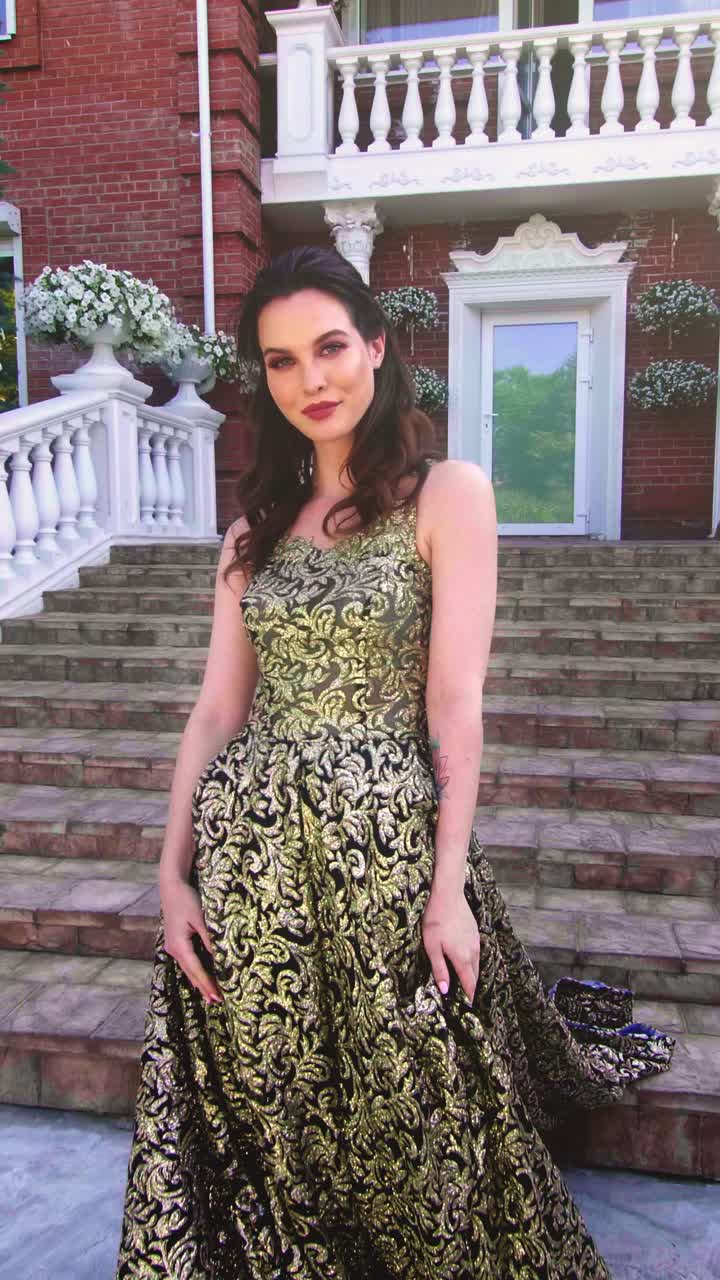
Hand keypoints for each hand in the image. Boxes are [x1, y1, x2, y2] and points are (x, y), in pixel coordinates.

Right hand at [159, 877, 222, 1004]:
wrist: (171, 885)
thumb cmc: (187, 899)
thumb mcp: (201, 918)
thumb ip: (210, 939)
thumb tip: (220, 957)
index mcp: (179, 945)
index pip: (196, 970)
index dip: (207, 984)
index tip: (218, 997)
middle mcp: (173, 949)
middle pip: (191, 973)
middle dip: (204, 987)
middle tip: (217, 1002)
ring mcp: (173, 946)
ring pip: (188, 968)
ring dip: (199, 981)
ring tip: (210, 995)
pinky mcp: (175, 941)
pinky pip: (186, 961)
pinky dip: (195, 971)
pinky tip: (199, 977)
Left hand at [422, 884, 479, 1003]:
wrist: (448, 896)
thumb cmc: (436, 921)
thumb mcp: (432, 947)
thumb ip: (440, 969)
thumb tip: (446, 990)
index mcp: (462, 958)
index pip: (469, 983)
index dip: (469, 995)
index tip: (468, 1006)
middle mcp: (473, 952)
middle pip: (475, 975)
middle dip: (471, 987)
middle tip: (466, 997)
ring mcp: (476, 942)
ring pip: (477, 964)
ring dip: (472, 974)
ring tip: (465, 982)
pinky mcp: (475, 933)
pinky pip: (476, 953)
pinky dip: (472, 962)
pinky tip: (465, 961)